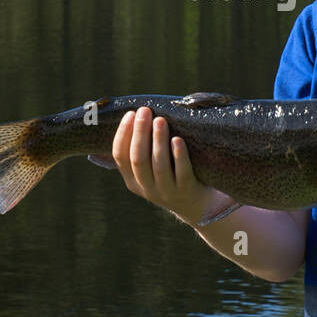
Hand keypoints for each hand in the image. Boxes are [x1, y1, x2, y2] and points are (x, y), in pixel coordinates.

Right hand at [106, 106, 218, 223]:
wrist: (197, 205)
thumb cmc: (171, 176)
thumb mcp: (151, 170)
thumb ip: (142, 150)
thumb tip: (137, 114)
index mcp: (133, 181)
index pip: (120, 156)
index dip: (123, 134)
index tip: (130, 113)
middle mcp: (147, 188)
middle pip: (138, 159)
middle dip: (140, 132)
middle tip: (145, 111)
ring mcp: (167, 192)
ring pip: (158, 165)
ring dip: (158, 140)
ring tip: (160, 120)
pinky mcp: (186, 190)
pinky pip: (181, 172)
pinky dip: (179, 155)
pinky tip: (177, 139)